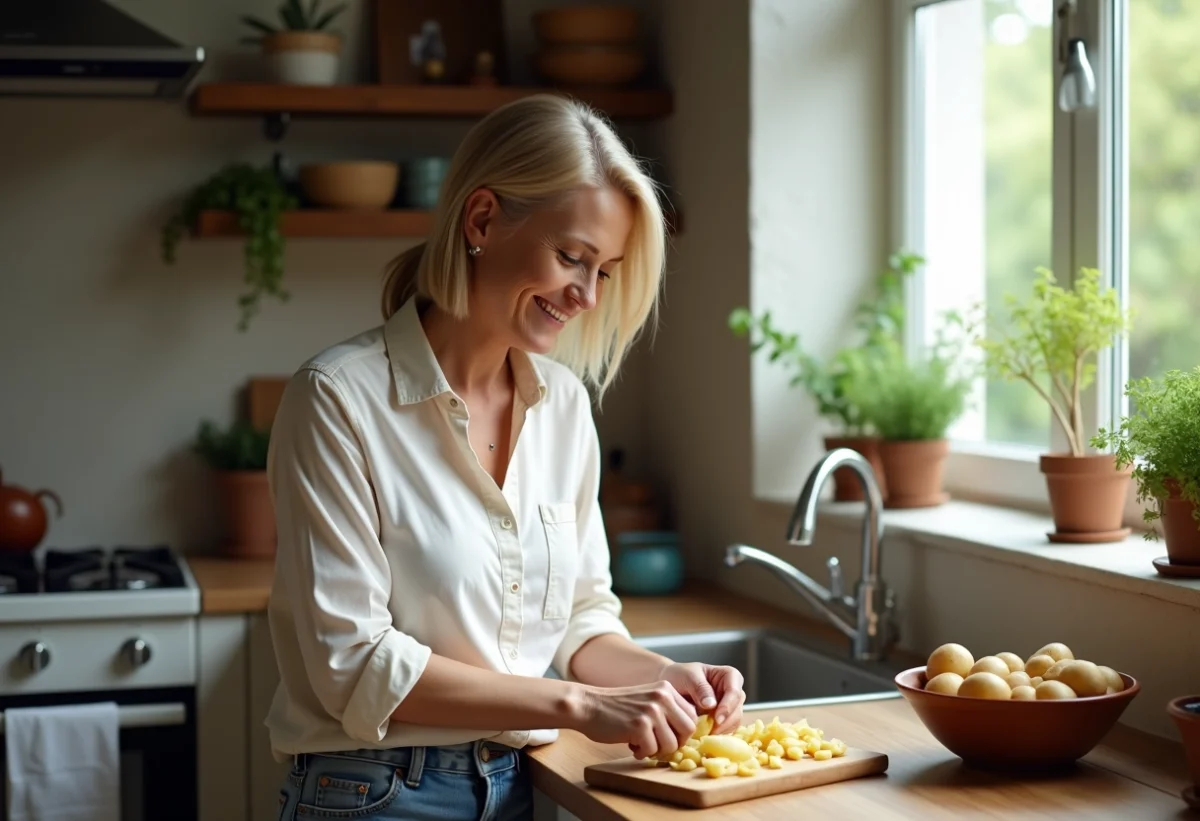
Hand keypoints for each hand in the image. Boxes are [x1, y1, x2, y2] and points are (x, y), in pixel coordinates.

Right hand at [573, 681, 697, 759]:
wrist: (587, 705)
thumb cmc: (616, 707)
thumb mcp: (647, 699)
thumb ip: (667, 710)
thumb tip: (686, 735)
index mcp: (667, 688)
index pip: (692, 716)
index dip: (683, 732)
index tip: (669, 737)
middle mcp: (662, 697)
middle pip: (688, 730)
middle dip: (675, 743)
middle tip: (658, 744)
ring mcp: (652, 710)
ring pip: (671, 744)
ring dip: (656, 750)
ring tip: (641, 744)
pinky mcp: (639, 725)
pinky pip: (652, 750)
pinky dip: (642, 752)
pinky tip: (631, 745)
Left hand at [659, 662, 745, 734]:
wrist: (672, 683)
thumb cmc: (680, 675)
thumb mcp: (688, 677)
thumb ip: (700, 688)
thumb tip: (712, 705)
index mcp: (729, 675)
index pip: (734, 692)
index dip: (728, 706)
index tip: (716, 719)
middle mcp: (733, 691)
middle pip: (737, 709)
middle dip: (726, 722)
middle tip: (711, 733)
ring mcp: (730, 706)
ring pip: (734, 722)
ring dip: (722, 730)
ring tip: (706, 735)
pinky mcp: (724, 719)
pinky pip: (727, 729)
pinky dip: (718, 735)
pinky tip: (706, 736)